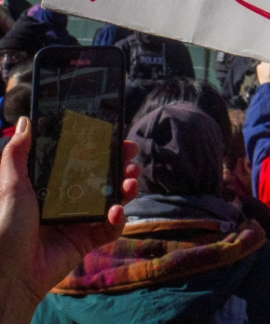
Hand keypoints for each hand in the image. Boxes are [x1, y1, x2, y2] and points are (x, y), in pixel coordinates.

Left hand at [0, 117, 139, 323]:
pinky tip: (117, 212)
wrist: (10, 272)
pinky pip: (110, 228)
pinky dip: (119, 220)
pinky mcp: (87, 241)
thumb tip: (25, 122)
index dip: (102, 150)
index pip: (82, 162)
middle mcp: (67, 200)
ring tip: (131, 183)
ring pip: (112, 200)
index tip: (118, 140)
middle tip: (132, 160)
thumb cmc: (5, 228)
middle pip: (102, 179)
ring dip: (126, 189)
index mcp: (50, 186)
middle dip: (121, 168)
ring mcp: (79, 221)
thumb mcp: (11, 186)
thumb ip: (17, 154)